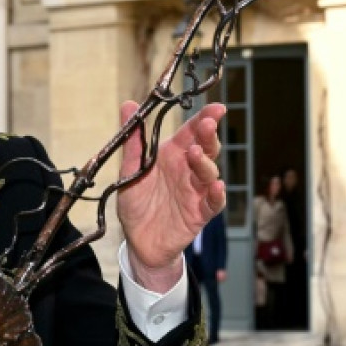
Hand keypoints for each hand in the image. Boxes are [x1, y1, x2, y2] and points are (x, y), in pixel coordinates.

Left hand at [117, 100, 226, 285]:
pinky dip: (216, 194)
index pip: (191, 132)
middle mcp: (187, 170)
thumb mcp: (130, 170)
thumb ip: (133, 140)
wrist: (137, 241)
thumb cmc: (136, 204)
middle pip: (205, 148)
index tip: (215, 108)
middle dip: (208, 135)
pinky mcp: (200, 212)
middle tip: (207, 124)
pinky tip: (215, 186)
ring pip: (209, 172)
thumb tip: (128, 105)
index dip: (204, 118)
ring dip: (205, 162)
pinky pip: (213, 202)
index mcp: (171, 155)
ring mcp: (196, 191)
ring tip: (194, 154)